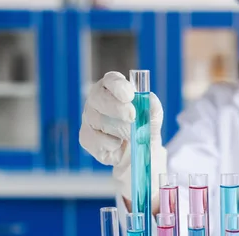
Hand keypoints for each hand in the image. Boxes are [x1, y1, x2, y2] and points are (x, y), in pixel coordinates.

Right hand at [78, 71, 166, 205]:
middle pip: (98, 97)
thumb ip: (153, 109)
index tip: (130, 95)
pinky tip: (118, 145)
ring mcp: (89, 118)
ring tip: (131, 136)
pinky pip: (96, 140)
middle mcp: (97, 99)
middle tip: (132, 117)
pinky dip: (112, 145)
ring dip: (120, 130)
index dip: (118, 86)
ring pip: (99, 120)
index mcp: (114, 88)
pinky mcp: (86, 137)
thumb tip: (150, 99)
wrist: (137, 152)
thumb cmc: (142, 129)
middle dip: (116, 107)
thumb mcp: (152, 119)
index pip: (111, 80)